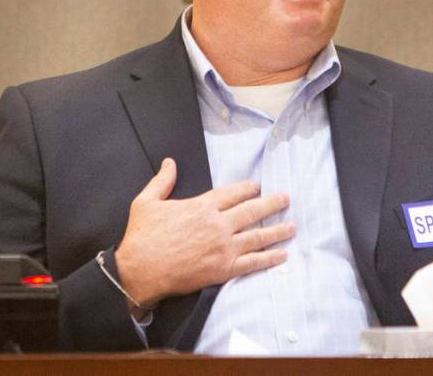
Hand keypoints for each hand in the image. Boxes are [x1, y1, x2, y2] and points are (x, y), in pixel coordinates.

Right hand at [115, 158, 294, 307]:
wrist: (139, 270)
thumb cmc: (142, 237)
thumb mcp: (146, 201)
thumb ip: (162, 181)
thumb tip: (169, 162)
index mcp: (201, 206)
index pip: (232, 193)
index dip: (247, 189)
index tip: (257, 186)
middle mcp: (217, 224)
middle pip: (252, 211)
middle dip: (272, 204)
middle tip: (285, 199)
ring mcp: (222, 247)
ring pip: (258, 236)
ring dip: (277, 231)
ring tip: (292, 226)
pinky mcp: (223, 269)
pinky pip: (252, 262)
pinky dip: (269, 258)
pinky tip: (282, 255)